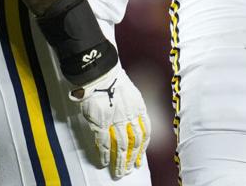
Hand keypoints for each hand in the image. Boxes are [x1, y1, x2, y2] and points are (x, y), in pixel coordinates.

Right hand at [69, 62, 149, 177]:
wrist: (102, 73)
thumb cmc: (114, 81)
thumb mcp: (131, 94)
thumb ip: (132, 108)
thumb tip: (132, 121)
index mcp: (139, 109)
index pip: (145, 132)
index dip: (143, 147)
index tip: (141, 158)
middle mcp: (130, 117)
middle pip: (134, 143)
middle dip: (132, 159)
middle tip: (129, 170)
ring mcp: (115, 121)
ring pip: (121, 146)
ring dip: (120, 161)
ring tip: (119, 172)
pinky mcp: (100, 123)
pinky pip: (104, 142)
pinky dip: (105, 154)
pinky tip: (105, 163)